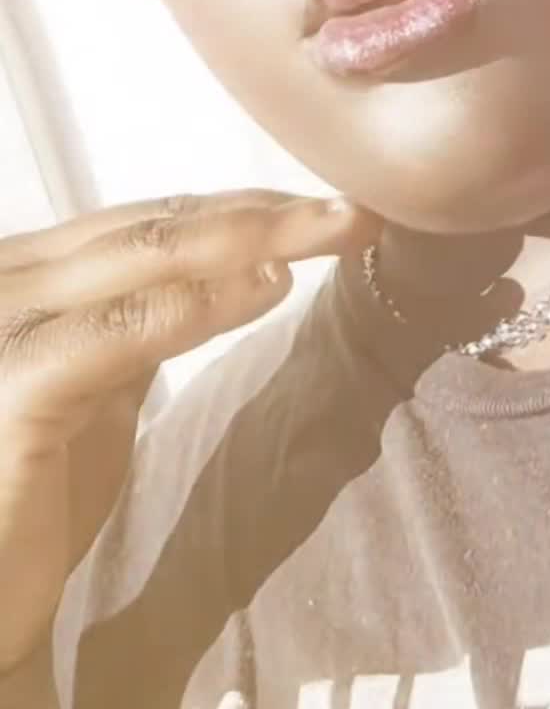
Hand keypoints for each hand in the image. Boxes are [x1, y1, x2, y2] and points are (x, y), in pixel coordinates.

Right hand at [0, 188, 370, 676]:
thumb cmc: (27, 502)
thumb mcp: (95, 393)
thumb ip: (136, 329)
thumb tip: (222, 277)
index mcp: (29, 274)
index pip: (150, 220)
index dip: (243, 207)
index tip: (330, 206)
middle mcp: (9, 279)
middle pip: (156, 226)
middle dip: (264, 212)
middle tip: (357, 207)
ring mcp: (6, 325)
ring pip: (147, 258)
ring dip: (251, 239)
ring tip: (333, 231)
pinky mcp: (14, 383)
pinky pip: (120, 332)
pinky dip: (199, 304)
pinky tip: (268, 286)